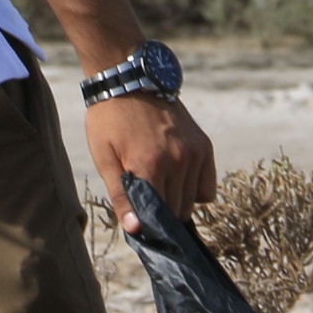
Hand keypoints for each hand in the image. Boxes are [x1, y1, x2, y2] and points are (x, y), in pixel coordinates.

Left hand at [87, 93, 214, 233]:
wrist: (129, 82)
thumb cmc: (109, 122)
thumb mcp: (105, 159)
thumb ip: (121, 197)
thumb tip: (135, 230)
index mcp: (149, 166)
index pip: (159, 216)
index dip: (148, 224)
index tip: (140, 222)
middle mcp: (177, 161)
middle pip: (178, 212)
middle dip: (162, 214)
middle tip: (146, 201)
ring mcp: (194, 153)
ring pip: (193, 201)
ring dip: (177, 201)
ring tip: (159, 184)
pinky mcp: (203, 145)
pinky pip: (207, 185)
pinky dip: (194, 189)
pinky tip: (176, 178)